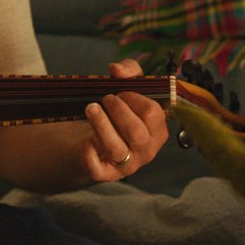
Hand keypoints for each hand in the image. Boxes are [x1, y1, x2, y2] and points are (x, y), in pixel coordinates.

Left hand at [77, 59, 167, 182]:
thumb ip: (129, 72)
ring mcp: (127, 164)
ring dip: (101, 125)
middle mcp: (146, 150)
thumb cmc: (117, 114)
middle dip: (118, 111)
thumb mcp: (128, 88)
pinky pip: (98, 169)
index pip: (153, 114)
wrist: (95, 142)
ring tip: (91, 108)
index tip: (121, 92)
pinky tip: (86, 140)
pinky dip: (90, 154)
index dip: (135, 98)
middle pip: (136, 132)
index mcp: (157, 130)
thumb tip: (117, 69)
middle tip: (106, 100)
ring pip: (117, 149)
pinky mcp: (106, 174)